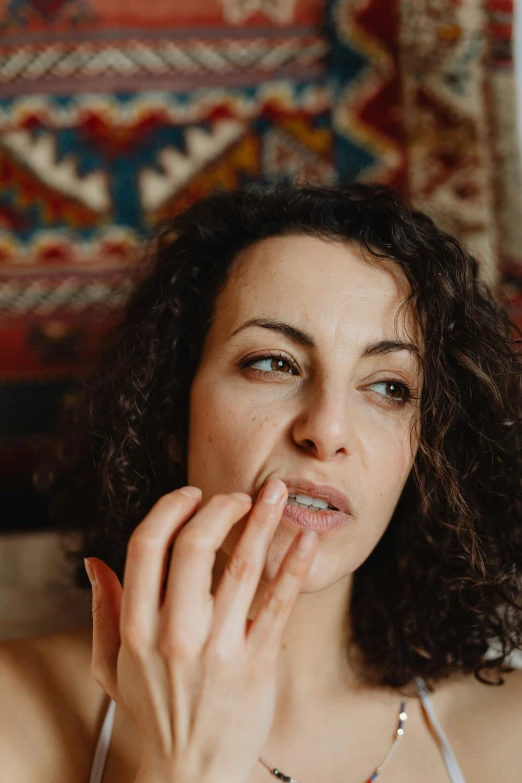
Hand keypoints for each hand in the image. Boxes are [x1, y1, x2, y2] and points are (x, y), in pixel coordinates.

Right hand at [86, 478, 318, 782]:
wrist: (190, 775)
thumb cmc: (152, 714)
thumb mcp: (111, 667)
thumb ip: (103, 610)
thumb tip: (94, 560)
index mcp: (136, 630)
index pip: (147, 547)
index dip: (169, 508)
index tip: (190, 495)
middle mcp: (175, 635)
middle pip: (194, 547)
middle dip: (218, 507)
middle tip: (236, 496)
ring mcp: (219, 650)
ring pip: (241, 568)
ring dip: (261, 521)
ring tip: (276, 493)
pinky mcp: (257, 664)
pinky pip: (279, 604)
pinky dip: (294, 566)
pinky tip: (305, 539)